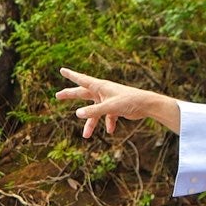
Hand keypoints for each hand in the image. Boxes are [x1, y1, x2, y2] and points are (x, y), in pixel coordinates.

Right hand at [55, 69, 182, 137]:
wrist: (147, 105)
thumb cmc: (129, 101)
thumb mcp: (109, 107)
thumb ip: (93, 111)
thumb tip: (77, 114)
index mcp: (100, 87)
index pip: (81, 80)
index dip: (71, 75)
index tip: (61, 70)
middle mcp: (103, 92)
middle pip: (82, 94)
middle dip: (70, 95)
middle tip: (57, 95)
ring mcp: (108, 100)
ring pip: (94, 112)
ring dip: (91, 123)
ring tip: (86, 136)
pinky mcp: (116, 107)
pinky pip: (107, 116)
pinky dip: (108, 123)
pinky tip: (111, 130)